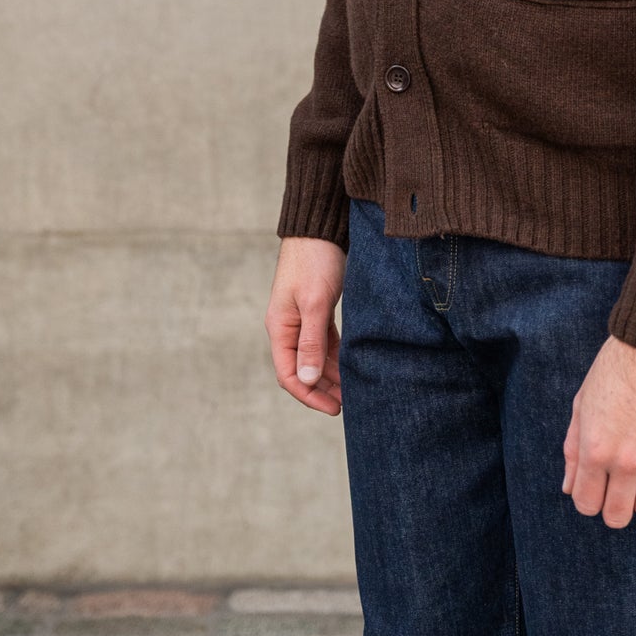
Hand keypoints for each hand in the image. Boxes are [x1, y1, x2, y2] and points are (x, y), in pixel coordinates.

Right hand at [265, 235, 345, 414]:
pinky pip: (325, 341)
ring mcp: (302, 318)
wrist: (320, 227)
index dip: (309, 395)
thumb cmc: (315, 261)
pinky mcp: (317, 309)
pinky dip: (337, 355)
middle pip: (302, 369)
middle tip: (350, 404)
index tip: (334, 408)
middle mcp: (288, 327)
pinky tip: (352, 365)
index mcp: (280, 328)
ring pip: (315, 357)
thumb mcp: (315, 302)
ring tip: (355, 389)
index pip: (289, 375)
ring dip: (332, 374)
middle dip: (324, 389)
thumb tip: (306, 380)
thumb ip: (311, 341)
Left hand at [561, 333, 635, 526]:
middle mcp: (625, 461)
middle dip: (613, 507)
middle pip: (617, 516)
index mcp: (595, 449)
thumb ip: (573, 448)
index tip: (595, 487)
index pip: (586, 504)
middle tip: (618, 488)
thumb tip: (568, 486)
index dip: (588, 499)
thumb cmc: (615, 368)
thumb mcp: (582, 403)